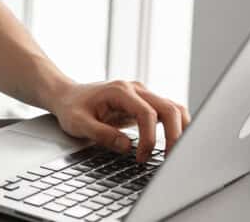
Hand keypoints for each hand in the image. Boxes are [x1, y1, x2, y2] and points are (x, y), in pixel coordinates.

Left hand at [50, 80, 190, 162]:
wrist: (67, 95)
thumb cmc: (71, 107)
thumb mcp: (78, 123)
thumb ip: (101, 134)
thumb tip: (127, 147)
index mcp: (120, 91)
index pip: (147, 113)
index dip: (149, 138)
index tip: (141, 157)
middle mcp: (136, 89)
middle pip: (169, 108)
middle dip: (175, 136)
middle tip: (171, 160)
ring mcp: (143, 95)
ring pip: (174, 109)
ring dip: (181, 130)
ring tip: (177, 154)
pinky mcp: (145, 104)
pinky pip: (168, 113)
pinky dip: (176, 128)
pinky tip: (175, 144)